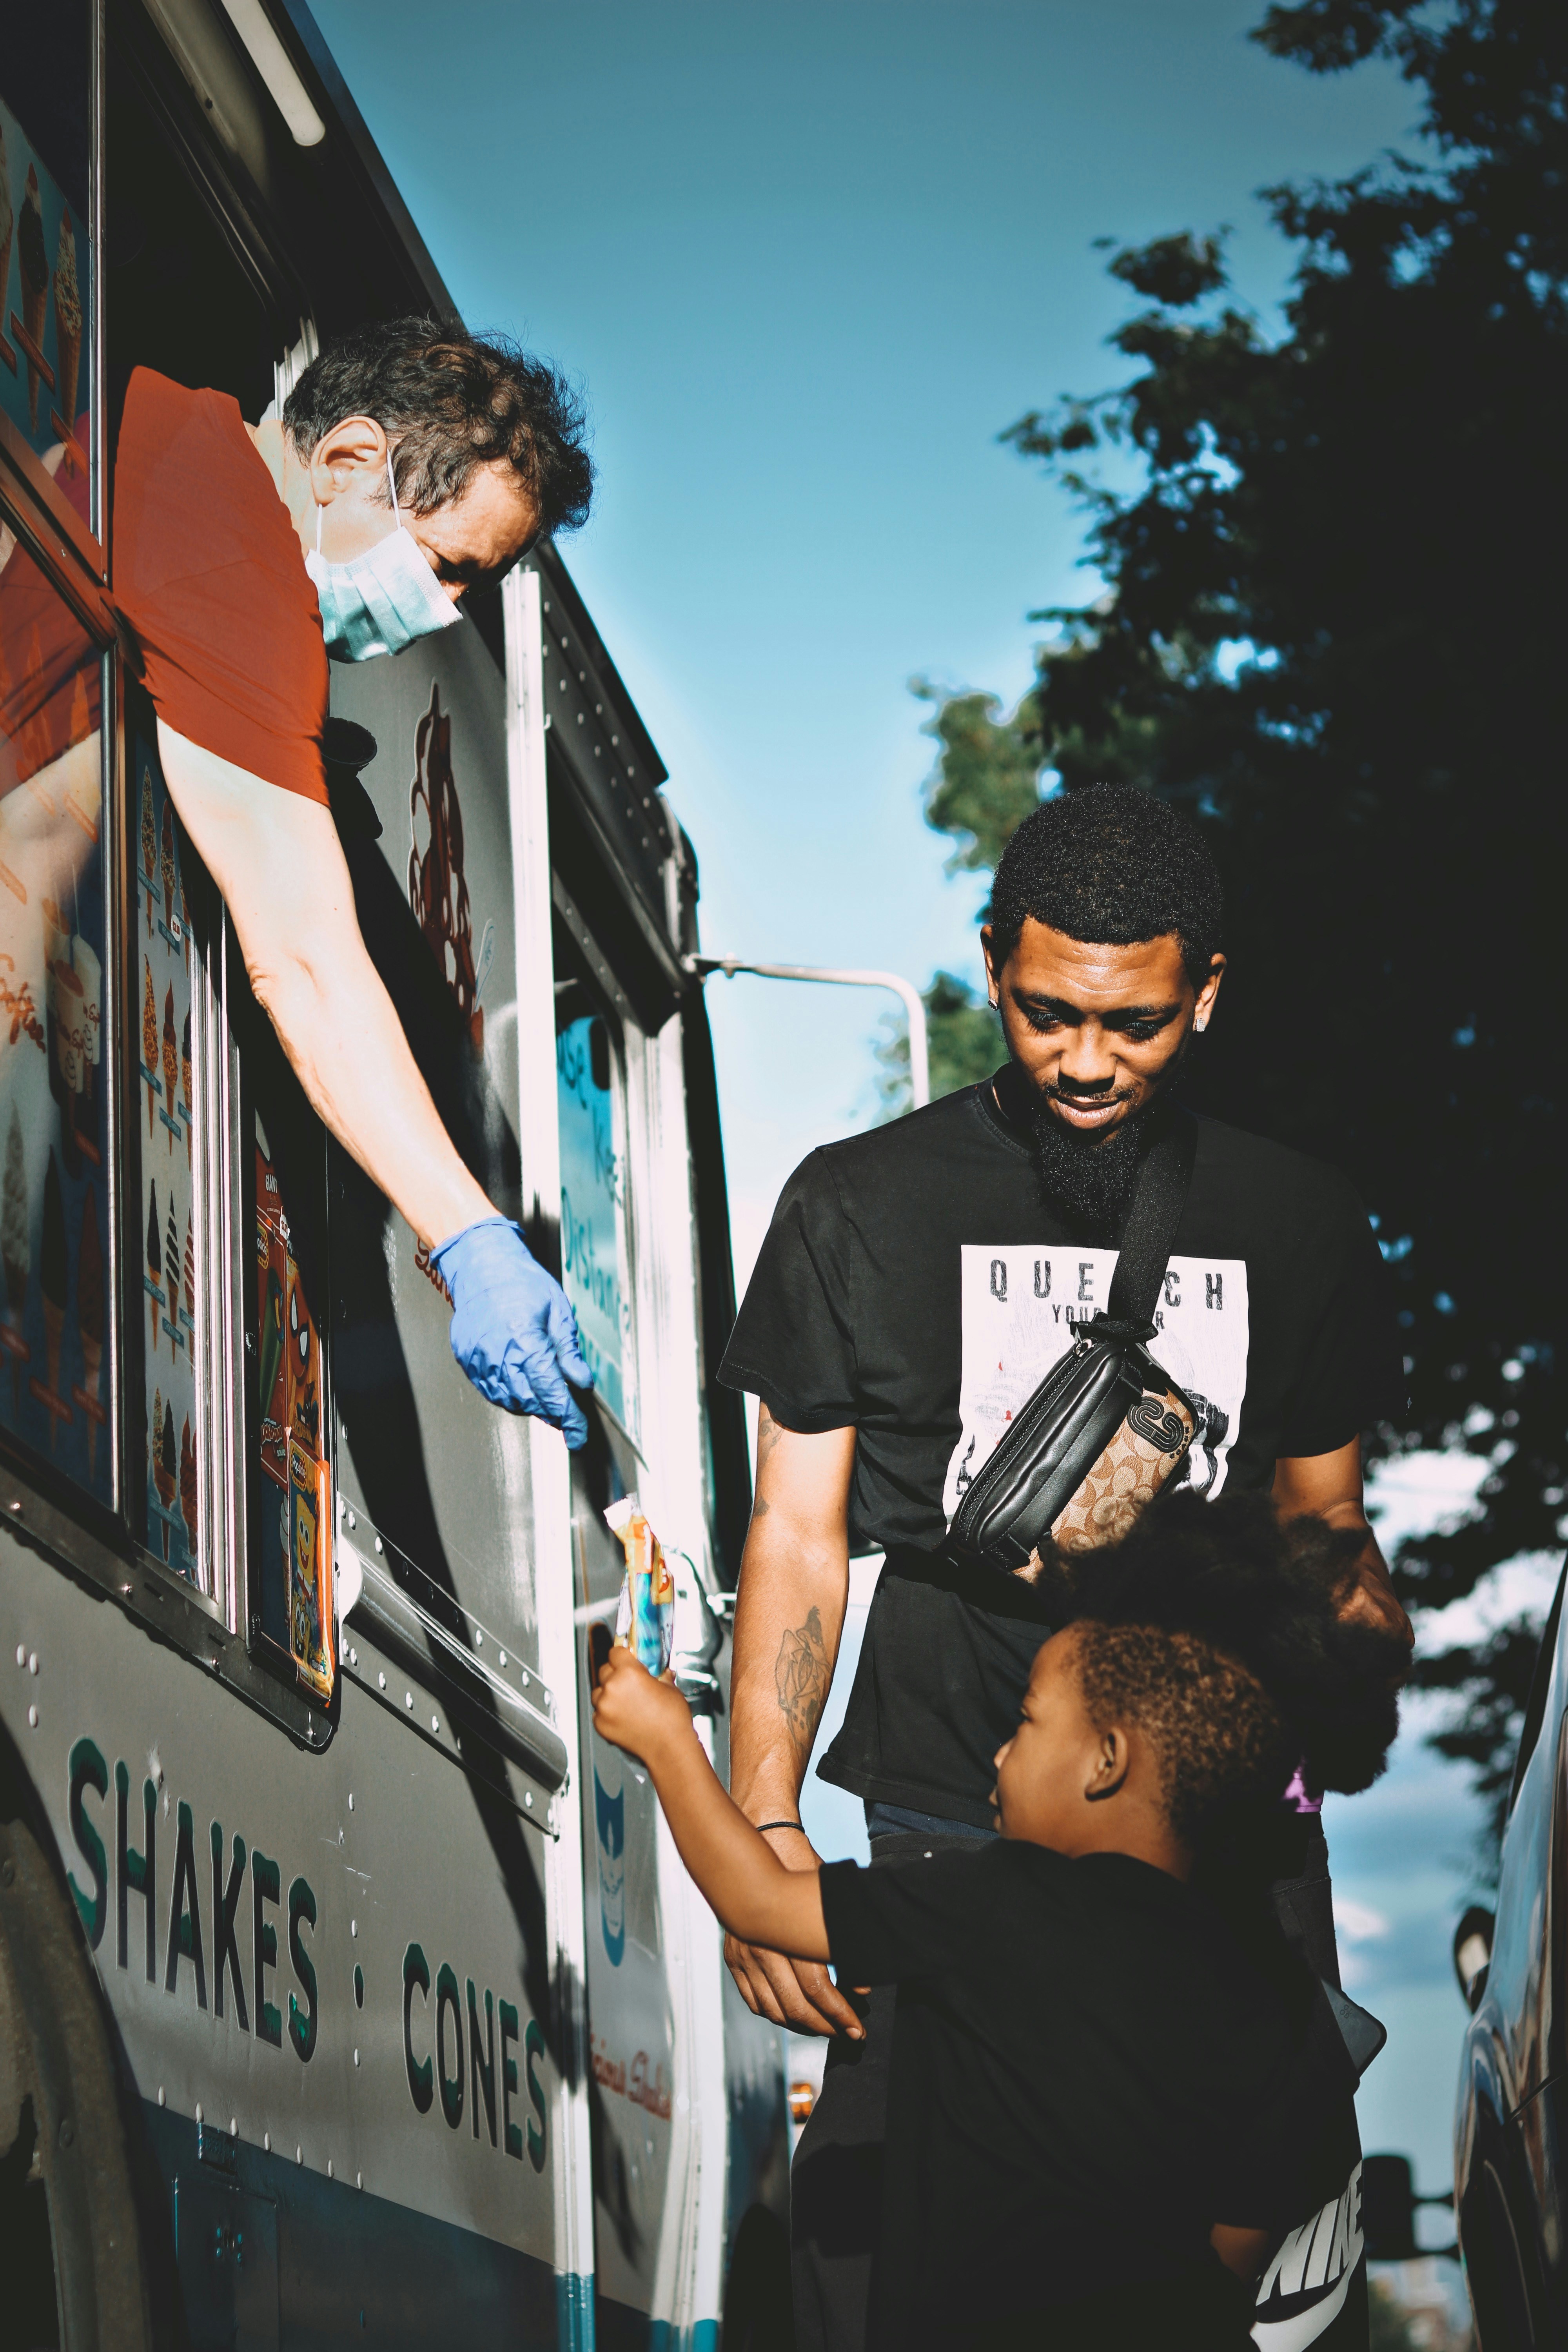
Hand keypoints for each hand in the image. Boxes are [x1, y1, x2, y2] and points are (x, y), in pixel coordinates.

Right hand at [433, 1218, 592, 1444]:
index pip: (551, 1392)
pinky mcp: (467, 1360)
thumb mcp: (558, 1311)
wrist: (481, 1265)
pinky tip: (521, 1389)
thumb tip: (582, 1382)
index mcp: (526, 1340)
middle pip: (530, 1401)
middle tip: (567, 1416)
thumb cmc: (521, 1282)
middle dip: (551, 1413)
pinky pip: (490, 1390)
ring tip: (546, 1399)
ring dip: (531, 1406)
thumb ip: (568, 1351)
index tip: (579, 1433)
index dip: (568, 1417)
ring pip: (509, 1400)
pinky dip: (508, 1396)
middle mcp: (499, 1354)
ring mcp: (479, 1359)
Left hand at [591, 1644, 691, 1762]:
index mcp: (628, 1672)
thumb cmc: (671, 1719)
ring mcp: (604, 1706)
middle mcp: (612, 1687)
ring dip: (609, 1693)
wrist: (669, 1747)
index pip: (615, 1652)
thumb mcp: (669, 1687)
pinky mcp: (600, 1723)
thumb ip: (658, 1675)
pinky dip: (608, 1712)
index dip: (622, 1655)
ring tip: (626, 1702)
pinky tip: (623, 1716)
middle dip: (616, 1674)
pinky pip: (599, 1711)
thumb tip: (658, 1672)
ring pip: (599, 1691)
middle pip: (605, 1670)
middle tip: (629, 1682)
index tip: (626, 1658)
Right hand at [724, 1828, 865, 2038]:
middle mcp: (761, 1947)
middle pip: (794, 2006)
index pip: (817, 1989)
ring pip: (771, 2008)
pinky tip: (793, 2016)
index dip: (840, 2014)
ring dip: (800, 2025)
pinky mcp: (734, 1955)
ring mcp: (742, 1953)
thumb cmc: (800, 1865)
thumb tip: (862, 1988)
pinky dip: (774, 2013)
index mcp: (786, 1934)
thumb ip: (842, 1944)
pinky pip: (752, 1999)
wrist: (763, 1839)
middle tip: (848, 2035)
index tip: (858, 2029)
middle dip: (825, 2026)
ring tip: (825, 2028)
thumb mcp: (828, 1900)